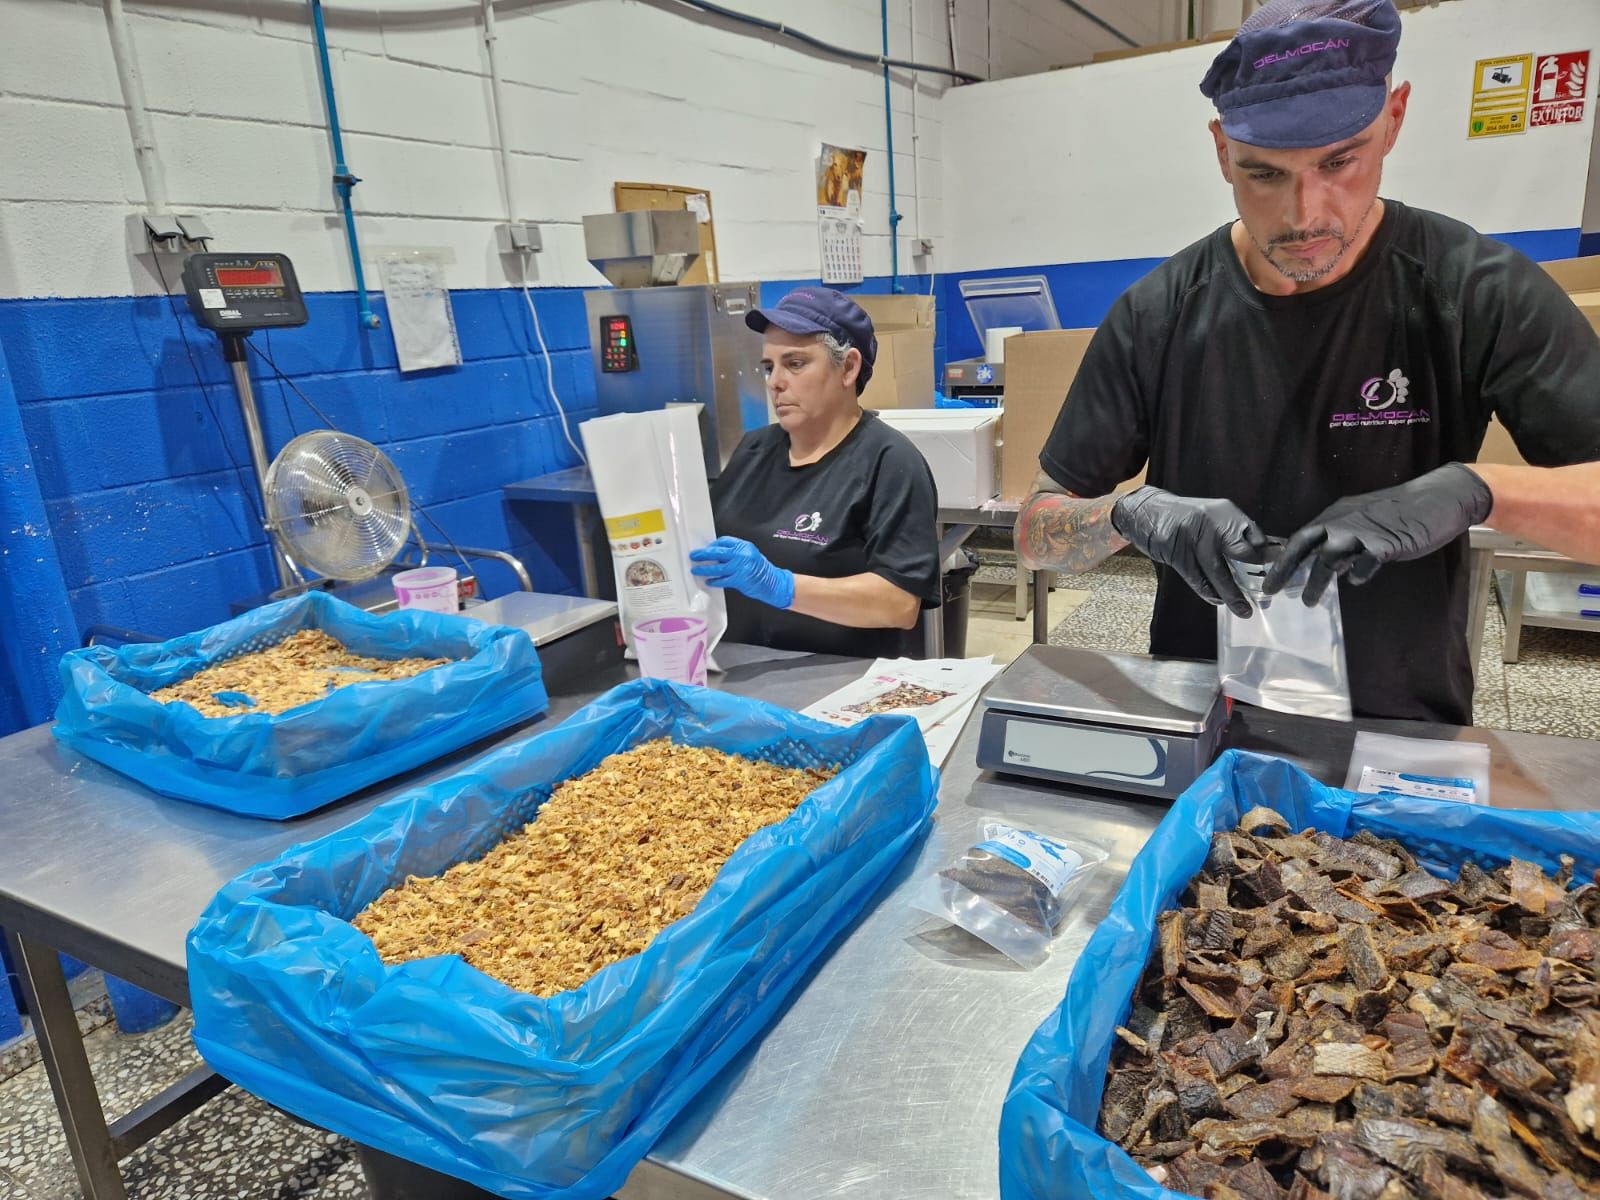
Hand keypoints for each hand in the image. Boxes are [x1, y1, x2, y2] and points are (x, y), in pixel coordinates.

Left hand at [689, 537, 795, 608]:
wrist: (773, 583)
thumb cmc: (762, 570)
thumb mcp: (750, 555)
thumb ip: (735, 554)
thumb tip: (717, 555)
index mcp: (744, 546)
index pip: (724, 541)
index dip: (713, 545)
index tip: (706, 549)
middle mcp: (742, 554)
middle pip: (717, 552)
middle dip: (703, 554)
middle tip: (694, 556)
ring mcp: (740, 567)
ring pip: (717, 567)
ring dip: (704, 569)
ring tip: (696, 570)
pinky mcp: (739, 579)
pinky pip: (722, 580)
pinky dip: (714, 581)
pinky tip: (709, 581)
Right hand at [1111, 486, 1268, 616]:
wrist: (1146, 512)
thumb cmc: (1185, 517)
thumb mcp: (1213, 515)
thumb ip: (1236, 532)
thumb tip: (1264, 552)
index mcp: (1225, 511)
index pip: (1254, 535)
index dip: (1266, 556)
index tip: (1275, 572)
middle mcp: (1212, 522)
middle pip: (1240, 553)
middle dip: (1251, 577)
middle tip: (1262, 595)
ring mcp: (1192, 538)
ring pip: (1218, 572)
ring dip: (1231, 595)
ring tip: (1243, 611)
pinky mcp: (1176, 553)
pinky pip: (1197, 578)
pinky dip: (1208, 592)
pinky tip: (1217, 600)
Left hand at [1264, 463, 1492, 603]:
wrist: (1438, 498)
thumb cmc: (1399, 512)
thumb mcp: (1363, 523)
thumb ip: (1344, 543)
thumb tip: (1328, 569)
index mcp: (1336, 515)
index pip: (1300, 537)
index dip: (1282, 558)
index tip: (1268, 578)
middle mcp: (1344, 521)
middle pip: (1306, 544)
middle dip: (1286, 569)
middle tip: (1272, 590)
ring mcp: (1365, 531)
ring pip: (1330, 557)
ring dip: (1318, 580)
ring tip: (1309, 600)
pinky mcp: (1387, 542)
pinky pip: (1366, 562)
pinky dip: (1359, 574)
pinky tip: (1357, 582)